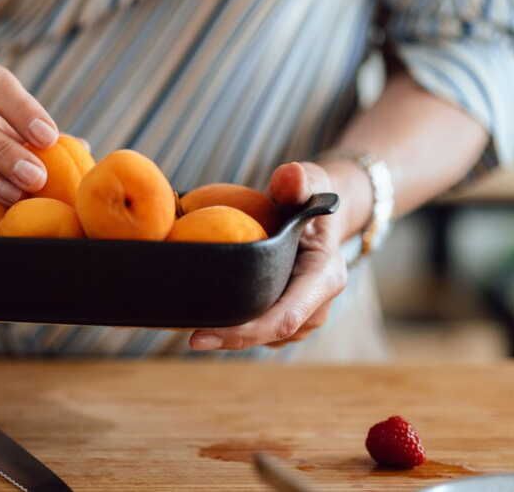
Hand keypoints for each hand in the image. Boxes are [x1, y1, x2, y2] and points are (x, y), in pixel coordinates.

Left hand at [188, 162, 353, 349]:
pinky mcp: (288, 320)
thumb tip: (291, 175)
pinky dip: (234, 328)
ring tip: (190, 325)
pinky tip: (203, 318)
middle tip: (189, 337)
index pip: (286, 316)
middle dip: (230, 339)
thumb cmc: (311, 196)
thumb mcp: (309, 181)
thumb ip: (298, 180)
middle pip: (270, 333)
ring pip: (263, 337)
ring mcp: (304, 318)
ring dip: (229, 336)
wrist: (321, 218)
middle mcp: (317, 306)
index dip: (247, 331)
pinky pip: (260, 331)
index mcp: (325, 278)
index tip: (205, 334)